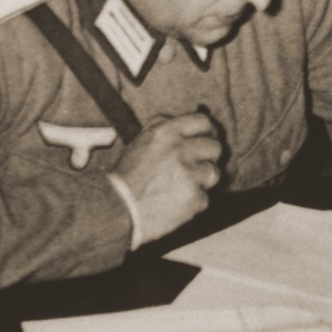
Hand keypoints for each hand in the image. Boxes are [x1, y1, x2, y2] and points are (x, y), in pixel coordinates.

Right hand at [113, 113, 223, 243]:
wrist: (116, 209)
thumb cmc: (126, 177)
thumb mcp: (140, 141)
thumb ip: (164, 128)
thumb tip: (188, 124)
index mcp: (167, 132)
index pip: (203, 122)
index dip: (211, 131)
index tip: (211, 138)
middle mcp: (181, 149)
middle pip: (215, 147)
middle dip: (209, 158)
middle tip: (197, 168)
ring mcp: (189, 174)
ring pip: (213, 173)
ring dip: (202, 182)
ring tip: (182, 188)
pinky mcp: (193, 198)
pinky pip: (204, 199)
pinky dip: (193, 204)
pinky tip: (175, 205)